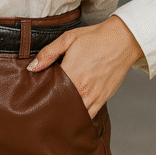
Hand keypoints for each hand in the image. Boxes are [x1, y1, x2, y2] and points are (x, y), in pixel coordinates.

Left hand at [27, 15, 143, 117]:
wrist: (123, 40)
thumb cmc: (96, 38)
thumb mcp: (69, 38)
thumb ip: (48, 53)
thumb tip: (32, 67)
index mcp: (72, 74)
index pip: (50, 93)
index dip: (42, 96)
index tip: (35, 97)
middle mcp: (83, 89)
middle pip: (61, 107)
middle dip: (51, 109)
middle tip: (42, 108)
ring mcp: (94, 96)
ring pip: (75, 115)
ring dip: (65, 115)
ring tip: (55, 114)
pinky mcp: (103, 99)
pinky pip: (89, 115)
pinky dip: (80, 117)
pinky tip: (73, 114)